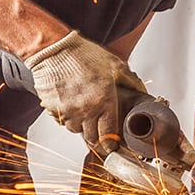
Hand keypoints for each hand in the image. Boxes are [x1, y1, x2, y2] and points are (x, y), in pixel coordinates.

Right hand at [24, 31, 146, 154]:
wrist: (54, 50)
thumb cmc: (82, 55)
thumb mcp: (114, 64)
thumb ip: (130, 80)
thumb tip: (141, 90)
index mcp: (104, 100)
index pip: (109, 135)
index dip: (111, 144)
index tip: (112, 145)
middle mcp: (86, 109)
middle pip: (92, 138)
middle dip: (97, 138)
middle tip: (99, 134)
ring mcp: (68, 111)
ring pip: (75, 130)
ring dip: (81, 126)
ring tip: (84, 113)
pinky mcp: (53, 109)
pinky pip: (61, 121)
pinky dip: (66, 117)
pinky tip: (70, 105)